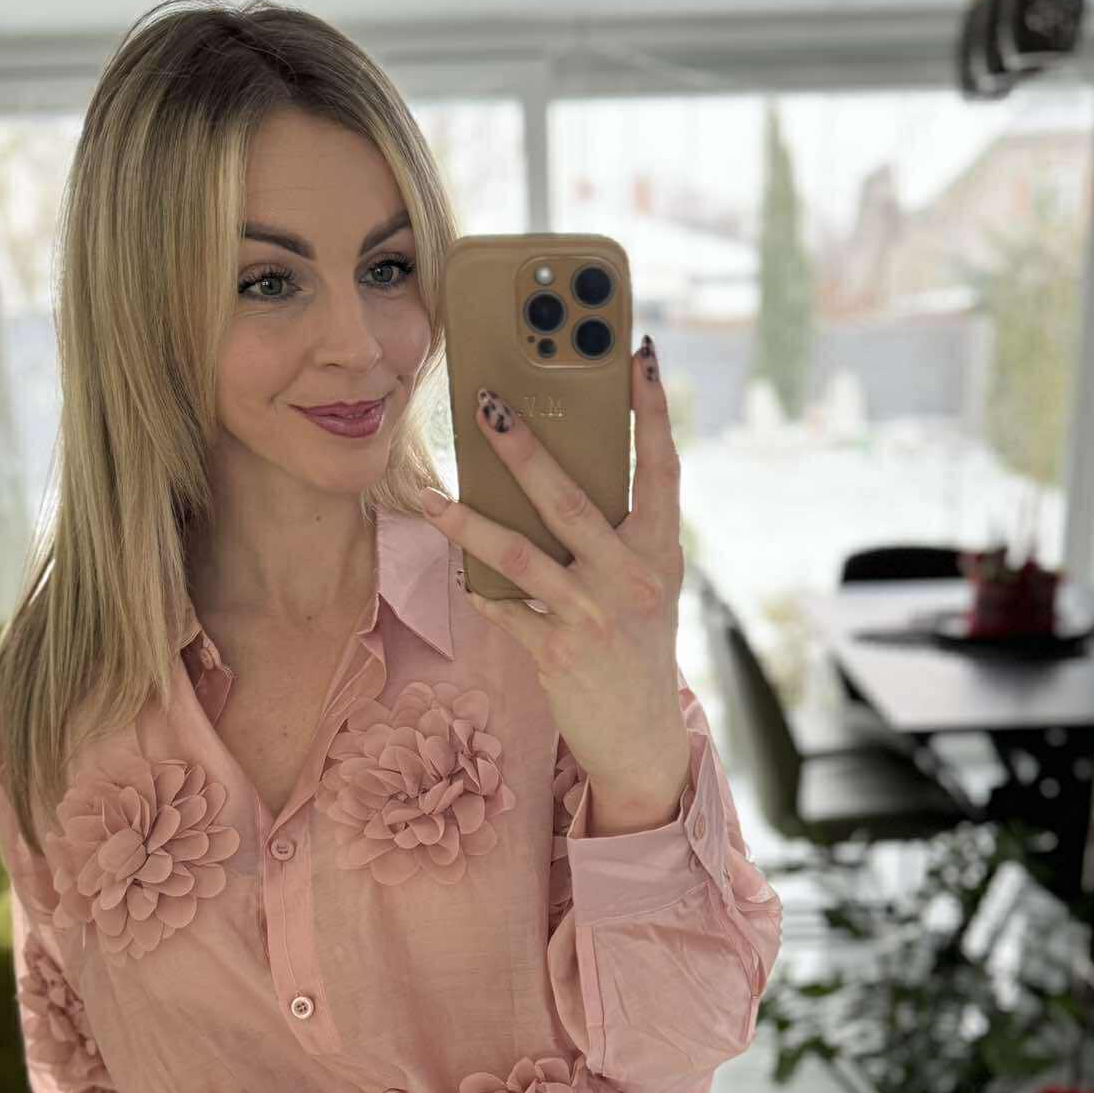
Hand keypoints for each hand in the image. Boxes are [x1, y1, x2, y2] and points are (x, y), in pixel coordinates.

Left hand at [417, 336, 688, 795]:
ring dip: (469, 522)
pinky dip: (478, 592)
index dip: (652, 411)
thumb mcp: (644, 585)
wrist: (640, 738)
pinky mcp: (557, 655)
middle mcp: (632, 580)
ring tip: (431, 497)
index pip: (663, 468)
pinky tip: (457, 575)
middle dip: (526, 451)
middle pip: (571, 501)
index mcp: (662, 553)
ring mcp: (593, 618)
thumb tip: (555, 474)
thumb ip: (617, 535)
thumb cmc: (635, 647)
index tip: (638, 354)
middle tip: (487, 406)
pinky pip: (503, 611)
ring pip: (521, 555)